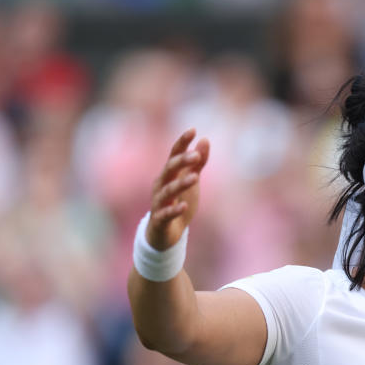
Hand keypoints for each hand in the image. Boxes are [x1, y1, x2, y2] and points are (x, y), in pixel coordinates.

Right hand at [146, 129, 209, 249]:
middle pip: (169, 169)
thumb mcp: (191, 181)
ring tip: (195, 178)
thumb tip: (205, 140)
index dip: (182, 142)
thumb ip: (198, 163)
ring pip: (168, 191)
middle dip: (181, 161)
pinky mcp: (160, 220)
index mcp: (169, 174)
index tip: (193, 130)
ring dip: (180, 184)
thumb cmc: (179, 203)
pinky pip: (165, 214)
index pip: (174, 154)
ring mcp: (159, 202)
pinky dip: (174, 210)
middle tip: (196, 155)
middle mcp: (161, 185)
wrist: (166, 235)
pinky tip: (185, 206)